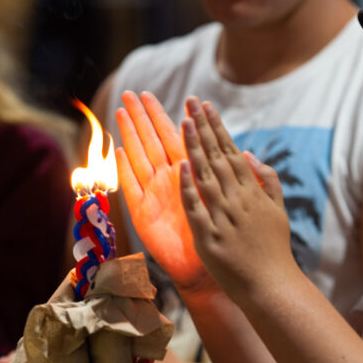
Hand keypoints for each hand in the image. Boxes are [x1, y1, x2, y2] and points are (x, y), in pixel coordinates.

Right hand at [115, 91, 216, 296]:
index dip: (166, 115)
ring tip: (121, 111)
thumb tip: (242, 150)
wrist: (207, 270)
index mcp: (188, 173)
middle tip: (131, 92)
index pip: (175, 137)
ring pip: (139, 156)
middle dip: (142, 117)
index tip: (154, 94)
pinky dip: (125, 170)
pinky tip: (119, 151)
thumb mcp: (228, 200)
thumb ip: (233, 178)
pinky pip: (131, 188)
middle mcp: (168, 179)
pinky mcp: (142, 214)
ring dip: (130, 134)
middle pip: (152, 140)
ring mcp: (153, 194)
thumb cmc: (219, 235)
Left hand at [179, 97, 292, 296]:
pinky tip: (181, 164)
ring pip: (206, 174)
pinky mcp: (210, 236)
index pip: (230, 151)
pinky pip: (197, 207)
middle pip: (217, 156)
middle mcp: (238, 199)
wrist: (271, 287)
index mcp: (252, 191)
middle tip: (190, 101)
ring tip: (182, 121)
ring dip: (194, 146)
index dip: (216, 126)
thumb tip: (251, 154)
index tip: (204, 105)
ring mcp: (224, 216)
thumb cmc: (273, 249)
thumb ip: (266, 180)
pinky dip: (189, 186)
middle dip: (202, 126)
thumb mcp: (277, 210)